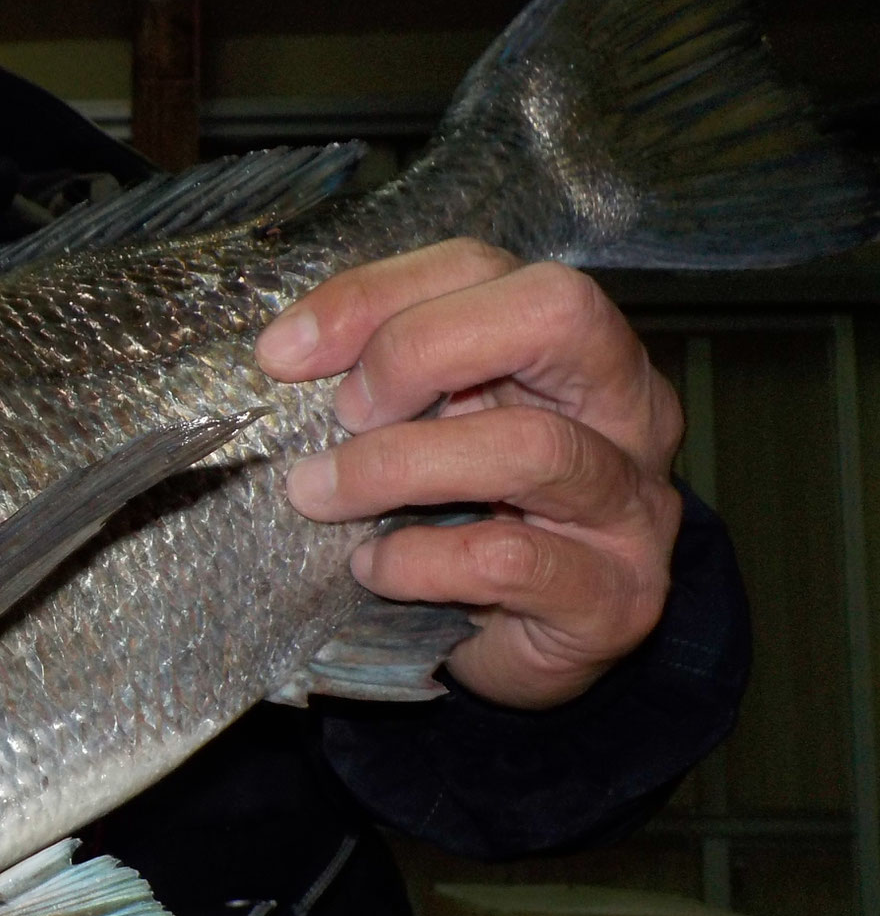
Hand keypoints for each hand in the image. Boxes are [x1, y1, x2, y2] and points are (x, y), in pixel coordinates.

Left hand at [255, 238, 683, 709]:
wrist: (525, 647)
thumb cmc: (465, 521)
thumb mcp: (424, 430)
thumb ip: (380, 382)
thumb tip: (285, 355)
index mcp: (572, 347)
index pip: (482, 268)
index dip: (375, 295)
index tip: (282, 354)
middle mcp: (629, 408)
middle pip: (555, 313)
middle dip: (421, 349)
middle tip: (343, 413)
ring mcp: (633, 504)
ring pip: (531, 445)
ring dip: (397, 466)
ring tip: (320, 495)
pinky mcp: (614, 598)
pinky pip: (509, 559)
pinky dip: (419, 560)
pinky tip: (372, 567)